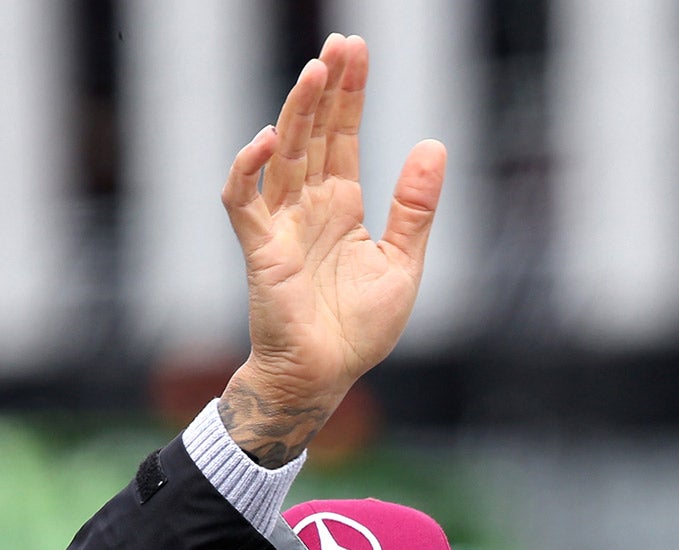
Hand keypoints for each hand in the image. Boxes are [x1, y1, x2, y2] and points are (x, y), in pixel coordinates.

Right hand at [217, 35, 446, 466]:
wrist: (325, 376)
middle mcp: (309, 206)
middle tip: (340, 45)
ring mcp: (281, 224)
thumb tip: (433, 144)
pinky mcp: (260, 249)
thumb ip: (415, 207)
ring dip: (295, 113)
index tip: (357, 52)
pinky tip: (268, 140)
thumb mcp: (403, 262)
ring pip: (283, 154)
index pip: (343, 136)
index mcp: (343, 205)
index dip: (348, 95)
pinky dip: (249, 169)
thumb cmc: (359, 329)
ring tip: (315, 72)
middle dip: (325, 89)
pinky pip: (244, 201)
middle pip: (314, 133)